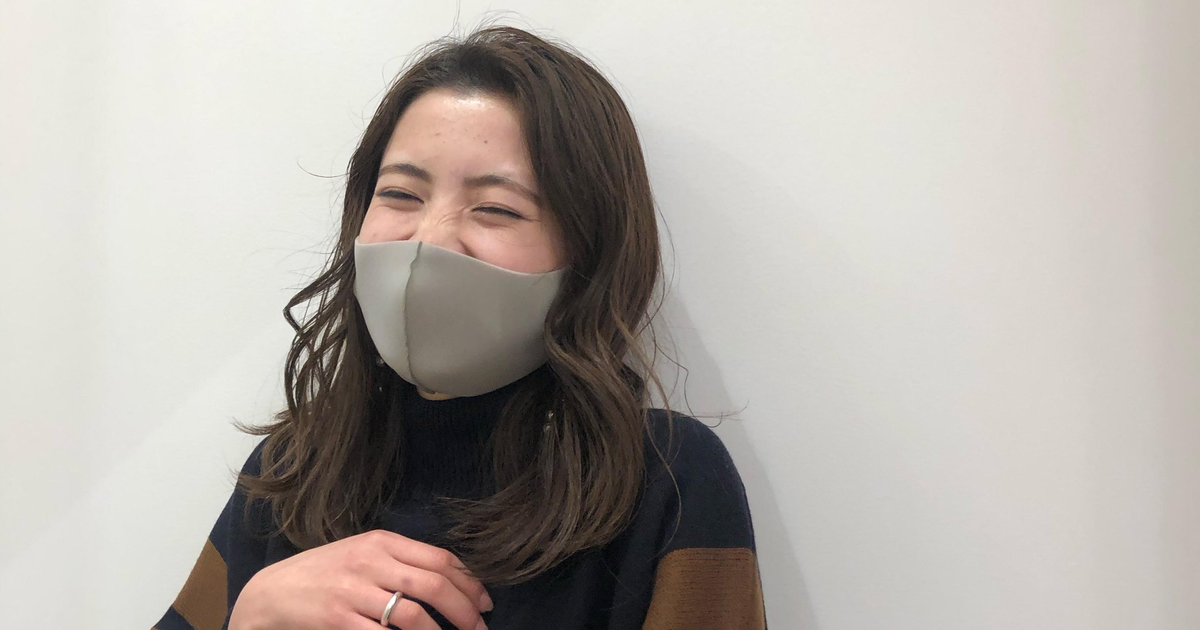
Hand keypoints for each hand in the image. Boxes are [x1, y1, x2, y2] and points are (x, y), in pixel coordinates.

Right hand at [228, 529, 491, 629]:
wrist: (272, 593)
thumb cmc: (324, 574)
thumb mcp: (362, 554)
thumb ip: (401, 561)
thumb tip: (450, 577)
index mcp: (381, 541)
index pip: (439, 558)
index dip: (469, 582)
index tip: (485, 602)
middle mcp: (370, 561)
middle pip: (433, 584)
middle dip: (464, 609)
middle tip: (479, 627)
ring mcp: (353, 591)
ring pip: (412, 614)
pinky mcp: (338, 619)